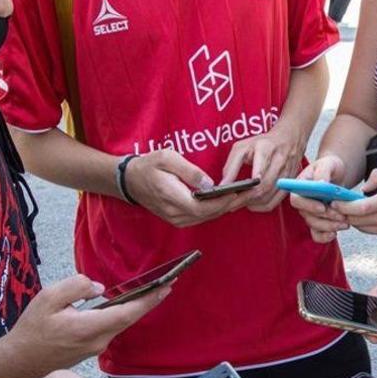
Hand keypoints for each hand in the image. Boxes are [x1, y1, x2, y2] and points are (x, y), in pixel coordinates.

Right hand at [4, 274, 171, 369]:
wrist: (19, 363)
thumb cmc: (31, 330)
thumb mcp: (48, 298)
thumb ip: (76, 287)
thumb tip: (99, 288)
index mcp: (89, 327)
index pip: (128, 312)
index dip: (149, 299)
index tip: (167, 286)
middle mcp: (98, 340)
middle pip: (131, 318)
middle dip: (150, 301)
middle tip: (168, 283)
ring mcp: (96, 347)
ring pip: (122, 324)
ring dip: (136, 308)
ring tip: (151, 290)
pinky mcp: (92, 349)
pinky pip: (112, 328)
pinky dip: (122, 315)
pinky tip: (125, 304)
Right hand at [125, 149, 243, 226]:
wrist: (130, 180)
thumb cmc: (148, 165)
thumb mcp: (167, 158)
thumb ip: (189, 171)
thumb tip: (209, 184)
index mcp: (171, 196)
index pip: (202, 206)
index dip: (221, 202)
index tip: (237, 193)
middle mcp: (173, 212)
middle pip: (207, 214)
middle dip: (228, 205)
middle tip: (247, 194)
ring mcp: (174, 218)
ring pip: (205, 218)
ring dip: (223, 209)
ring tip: (241, 197)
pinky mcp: (177, 219)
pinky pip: (200, 217)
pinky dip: (214, 211)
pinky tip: (225, 202)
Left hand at [221, 126, 305, 211]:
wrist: (289, 140)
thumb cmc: (263, 144)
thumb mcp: (243, 147)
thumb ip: (231, 165)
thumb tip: (223, 184)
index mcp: (266, 148)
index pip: (261, 165)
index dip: (252, 179)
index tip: (239, 190)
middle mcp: (279, 161)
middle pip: (263, 186)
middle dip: (245, 198)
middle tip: (230, 203)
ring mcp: (287, 174)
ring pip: (269, 195)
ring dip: (252, 203)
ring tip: (238, 204)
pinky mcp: (289, 184)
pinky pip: (275, 201)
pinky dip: (262, 206)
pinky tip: (252, 204)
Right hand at [290, 155, 349, 242]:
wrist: (337, 174)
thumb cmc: (331, 167)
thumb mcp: (329, 164)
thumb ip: (323, 172)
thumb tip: (321, 184)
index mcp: (300, 187)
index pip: (296, 200)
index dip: (308, 206)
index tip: (322, 208)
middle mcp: (302, 202)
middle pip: (307, 216)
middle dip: (326, 218)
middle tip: (342, 217)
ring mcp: (309, 213)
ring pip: (314, 226)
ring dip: (330, 227)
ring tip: (345, 223)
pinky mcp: (318, 221)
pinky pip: (317, 234)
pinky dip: (325, 237)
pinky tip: (335, 234)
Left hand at [333, 168, 376, 244]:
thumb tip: (363, 188)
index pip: (356, 209)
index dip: (341, 206)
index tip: (334, 200)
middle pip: (356, 221)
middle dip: (346, 214)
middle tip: (342, 205)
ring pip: (365, 229)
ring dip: (359, 220)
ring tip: (360, 209)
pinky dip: (374, 226)